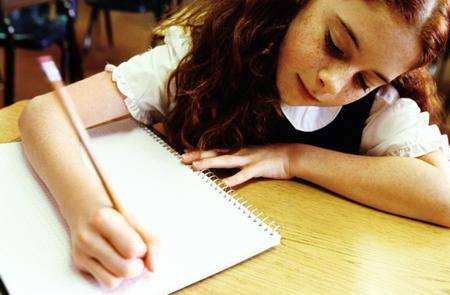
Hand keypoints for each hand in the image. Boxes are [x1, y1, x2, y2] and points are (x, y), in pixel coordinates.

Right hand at [69, 206, 150, 288]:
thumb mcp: (136, 219)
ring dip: (126, 272)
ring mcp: (81, 252)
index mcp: (102, 219)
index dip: (142, 249)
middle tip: (136, 254)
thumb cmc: (117, 213)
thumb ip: (151, 240)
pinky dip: (115, 276)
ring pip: (114, 280)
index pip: (132, 249)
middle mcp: (87, 237)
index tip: (139, 242)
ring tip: (125, 258)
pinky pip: (106, 282)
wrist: (87, 209)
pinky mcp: (79, 263)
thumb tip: (153, 267)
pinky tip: (115, 262)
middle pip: (125, 269)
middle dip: (137, 265)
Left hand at [181, 143, 299, 186]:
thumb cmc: (271, 157)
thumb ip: (239, 159)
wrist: (291, 155)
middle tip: (182, 158)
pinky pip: (243, 175)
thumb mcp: (252, 155)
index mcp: (238, 150)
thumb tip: (227, 166)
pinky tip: (224, 185)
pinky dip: (233, 180)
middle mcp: (240, 152)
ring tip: (196, 167)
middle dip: (198, 156)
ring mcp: (248, 159)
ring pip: (225, 161)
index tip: (185, 152)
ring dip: (210, 163)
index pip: (215, 150)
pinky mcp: (257, 168)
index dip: (200, 151)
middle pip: (215, 153)